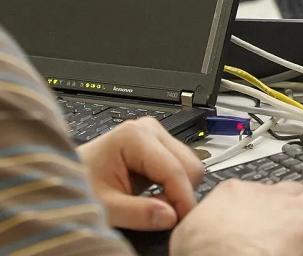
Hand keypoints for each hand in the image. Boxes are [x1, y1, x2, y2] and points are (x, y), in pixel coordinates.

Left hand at [77, 117, 203, 230]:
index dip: (182, 199)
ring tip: (152, 206)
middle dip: (180, 194)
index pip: (175, 169)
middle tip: (161, 216)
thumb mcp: (105, 206)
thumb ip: (138, 213)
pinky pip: (181, 167)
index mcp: (135, 136)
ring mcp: (155, 135)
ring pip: (189, 166)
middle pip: (189, 164)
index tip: (182, 222)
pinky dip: (173, 187)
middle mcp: (149, 129)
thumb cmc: (77, 186)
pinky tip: (154, 197)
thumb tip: (170, 217)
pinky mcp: (158, 145)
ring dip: (177, 191)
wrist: (65, 178)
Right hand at [170, 180, 302, 255]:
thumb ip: (204, 224)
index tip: (274, 208)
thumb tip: (203, 233)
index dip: (270, 200)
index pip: (256, 190)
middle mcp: (267, 195)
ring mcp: (292, 210)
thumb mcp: (189, 233)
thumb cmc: (200, 252)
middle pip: (294, 189)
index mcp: (233, 194)